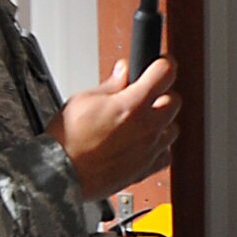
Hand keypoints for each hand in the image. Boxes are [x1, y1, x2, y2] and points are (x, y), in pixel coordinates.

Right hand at [48, 56, 181, 201]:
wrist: (62, 173)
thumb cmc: (69, 140)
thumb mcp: (84, 99)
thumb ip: (111, 85)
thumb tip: (122, 72)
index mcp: (133, 104)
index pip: (165, 73)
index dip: (164, 63)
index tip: (162, 63)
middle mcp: (148, 127)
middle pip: (174, 101)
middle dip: (162, 94)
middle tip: (146, 94)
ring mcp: (150, 149)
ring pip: (172, 128)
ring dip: (162, 121)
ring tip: (142, 120)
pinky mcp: (147, 168)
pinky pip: (166, 153)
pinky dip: (159, 146)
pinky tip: (144, 142)